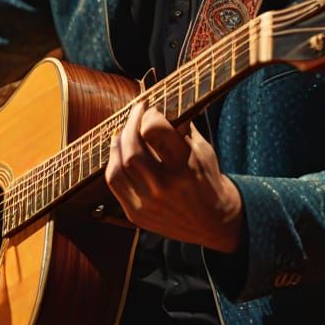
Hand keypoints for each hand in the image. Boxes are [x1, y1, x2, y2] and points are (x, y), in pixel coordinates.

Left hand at [105, 101, 243, 252]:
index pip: (155, 130)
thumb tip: (158, 103)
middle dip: (130, 124)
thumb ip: (180, 127)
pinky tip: (119, 152)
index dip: (148, 114)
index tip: (150, 108)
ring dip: (118, 142)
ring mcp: (148, 203)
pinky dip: (113, 163)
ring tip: (124, 131)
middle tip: (135, 113)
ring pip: (118, 166)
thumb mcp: (203, 149)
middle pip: (131, 148)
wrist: (212, 222)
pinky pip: (114, 183)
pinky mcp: (136, 215)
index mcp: (186, 166)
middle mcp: (166, 187)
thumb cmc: (206, 178)